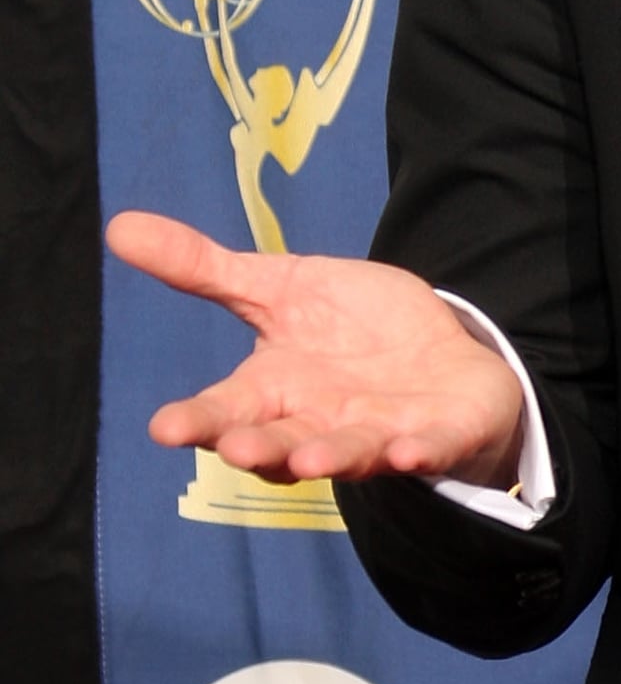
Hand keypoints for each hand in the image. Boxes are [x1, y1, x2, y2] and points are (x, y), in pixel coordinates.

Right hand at [106, 212, 524, 488]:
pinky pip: (426, 449)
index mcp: (273, 392)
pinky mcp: (436, 435)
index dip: (197, 421)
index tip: (165, 428)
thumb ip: (204, 269)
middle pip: (280, 441)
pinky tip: (407, 451)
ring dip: (330, 456)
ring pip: (348, 453)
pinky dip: (418, 453)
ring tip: (311, 457)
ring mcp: (378, 434)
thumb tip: (118, 226)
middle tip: (234, 448)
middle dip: (259, 448)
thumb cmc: (348, 328)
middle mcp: (319, 423)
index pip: (226, 410)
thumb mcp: (277, 287)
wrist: (440, 351)